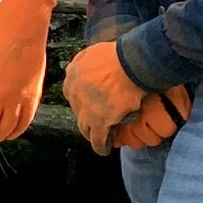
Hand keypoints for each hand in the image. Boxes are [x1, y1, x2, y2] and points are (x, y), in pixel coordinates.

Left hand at [64, 38, 193, 153]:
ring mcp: (84, 108)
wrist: (131, 62)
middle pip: (78, 110)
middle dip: (86, 117)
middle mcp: (73, 92)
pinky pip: (97, 138)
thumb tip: (83, 69)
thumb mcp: (92, 53)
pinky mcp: (99, 120)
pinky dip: (100, 145)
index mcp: (71, 75)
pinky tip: (104, 150)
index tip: (92, 105)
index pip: (74, 94)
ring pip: (85, 127)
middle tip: (96, 122)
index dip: (84, 101)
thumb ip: (84, 63)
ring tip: (99, 138)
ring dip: (91, 133)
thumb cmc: (118, 54)